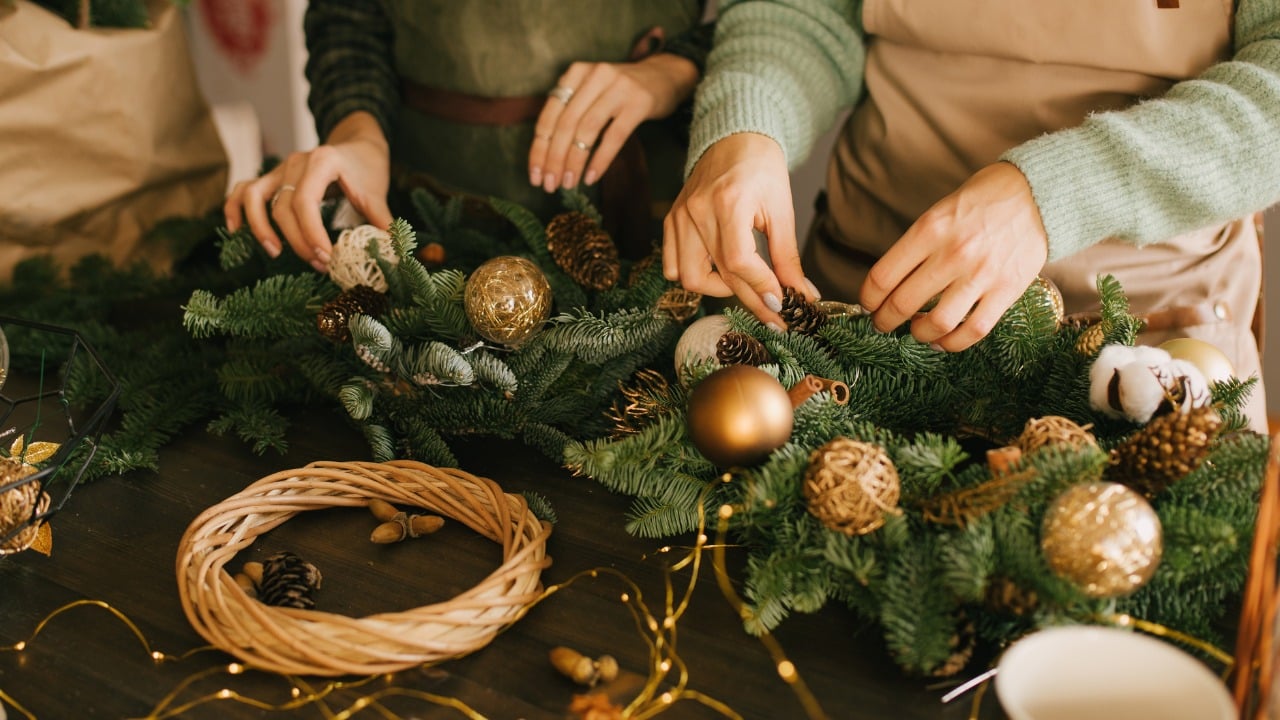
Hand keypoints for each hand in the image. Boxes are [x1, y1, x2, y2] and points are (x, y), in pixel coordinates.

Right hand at [224, 112, 392, 272]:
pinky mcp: (272, 177)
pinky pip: (244, 190)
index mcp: (322, 161)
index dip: (311, 234)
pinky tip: (236, 230)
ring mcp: (279, 168)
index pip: (305, 202)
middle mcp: (295, 162)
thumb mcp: (377, 192)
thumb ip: (381, 220)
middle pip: (282, 206)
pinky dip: (235, 208)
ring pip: (255, 196)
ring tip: (275, 252)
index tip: (327, 258)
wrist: (357, 144)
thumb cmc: (366, 168)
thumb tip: (391, 251)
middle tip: (319, 264)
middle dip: (298, 240)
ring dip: (260, 226)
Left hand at [529, 53, 697, 191]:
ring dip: (574, 162)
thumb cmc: (621, 91)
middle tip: (550, 185)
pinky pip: (614, 136)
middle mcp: (594, 76)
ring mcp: (618, 88)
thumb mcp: (591, 91)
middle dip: (554, 159)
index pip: (549, 116)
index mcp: (576, 74)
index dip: (539, 149)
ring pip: (587, 130)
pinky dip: (600, 160)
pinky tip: (591, 177)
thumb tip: (546, 155)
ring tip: (569, 184)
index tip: (534, 175)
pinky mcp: (638, 103)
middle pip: (565, 125)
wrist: (665, 75)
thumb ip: (570, 110)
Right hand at [662, 133, 813, 327]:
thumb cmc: (761, 167)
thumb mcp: (782, 209)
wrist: (734, 137)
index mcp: (729, 202)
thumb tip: (802, 294)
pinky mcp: (671, 220)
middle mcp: (697, 210)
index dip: (761, 288)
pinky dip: (693, 277)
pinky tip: (718, 274)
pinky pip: (672, 264)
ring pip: (688, 277)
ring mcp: (679, 216)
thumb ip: (787, 255)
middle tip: (774, 315)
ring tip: (744, 287)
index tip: (782, 305)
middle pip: (718, 275)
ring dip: (718, 291)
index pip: (738, 261)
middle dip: (750, 300)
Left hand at [859, 161, 1048, 350]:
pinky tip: (943, 340)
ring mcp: (982, 274)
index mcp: (931, 229)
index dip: (868, 298)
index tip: (868, 304)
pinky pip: (973, 330)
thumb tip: (891, 282)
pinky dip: (952, 343)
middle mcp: (954, 253)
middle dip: (885, 321)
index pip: (883, 276)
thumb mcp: (941, 210)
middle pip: (904, 304)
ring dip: (918, 335)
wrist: (1039, 192)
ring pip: (937, 323)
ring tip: (915, 331)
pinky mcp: (1007, 290)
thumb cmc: (983, 200)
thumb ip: (918, 245)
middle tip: (883, 323)